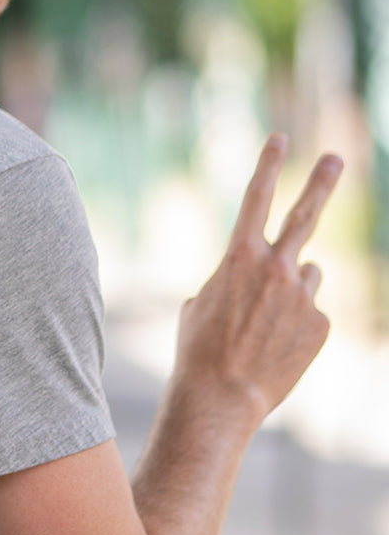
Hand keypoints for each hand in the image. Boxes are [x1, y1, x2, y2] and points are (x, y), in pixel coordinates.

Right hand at [175, 133, 342, 425]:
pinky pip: (312, 311)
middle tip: (335, 157)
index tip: (279, 138)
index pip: (256, 197)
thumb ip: (239, 276)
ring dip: (291, 288)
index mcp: (239, 255)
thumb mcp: (202, 299)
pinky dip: (297, 323)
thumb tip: (272, 275)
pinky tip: (276, 346)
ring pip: (307, 275)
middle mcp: (276, 267)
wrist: (221, 395)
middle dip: (321, 182)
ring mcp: (303, 296)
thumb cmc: (199, 346)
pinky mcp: (321, 325)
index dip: (267, 164)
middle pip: (304, 215)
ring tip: (265, 323)